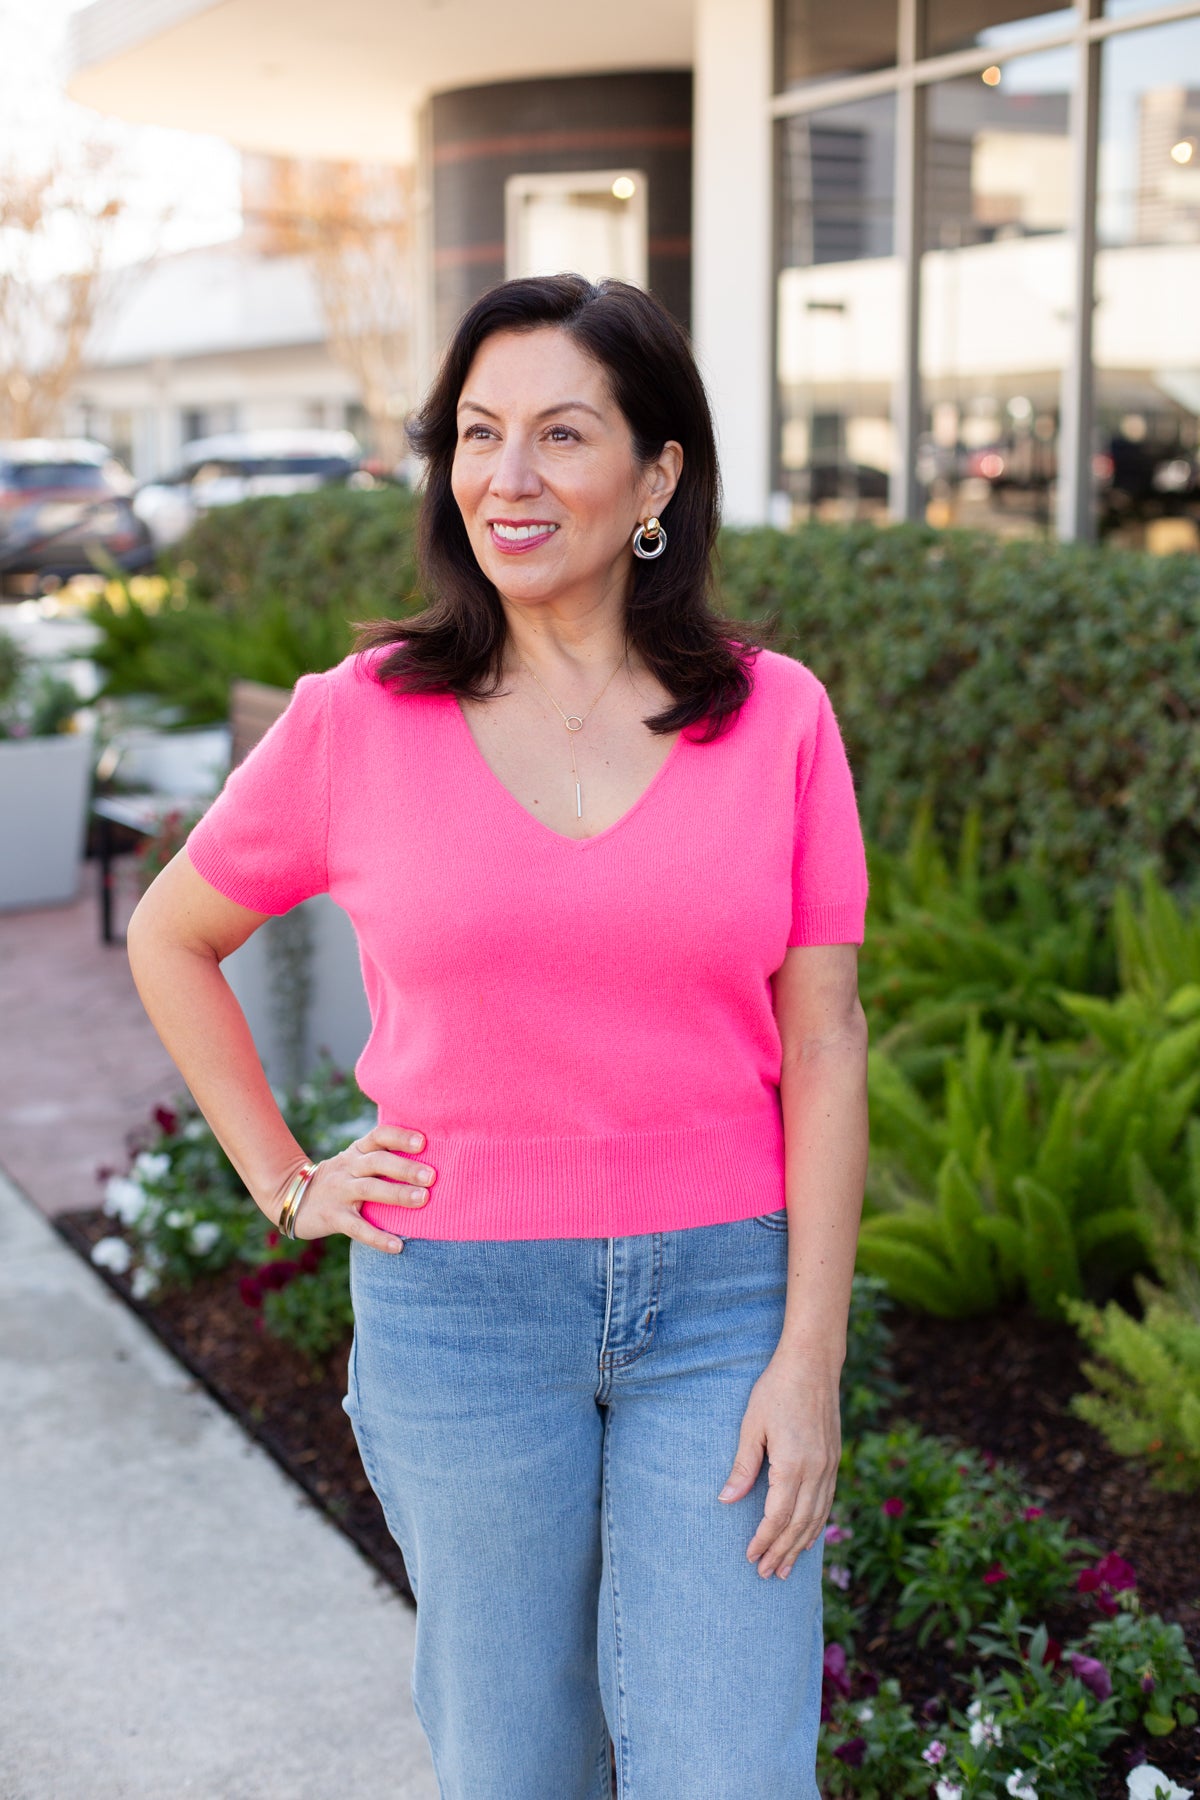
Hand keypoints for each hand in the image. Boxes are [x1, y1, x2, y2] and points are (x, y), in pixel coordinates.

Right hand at [273, 1125, 435, 1252]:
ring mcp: (339, 1192)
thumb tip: (429, 1159)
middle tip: (431, 1176)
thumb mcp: (355, 1161)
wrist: (292, 1197)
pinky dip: (378, 1237)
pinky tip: (398, 1246)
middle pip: (377, 1162)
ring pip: (369, 1190)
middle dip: (405, 1168)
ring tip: (422, 1199)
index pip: (379, 1136)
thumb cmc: (340, 1179)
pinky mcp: (333, 1217)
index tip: (423, 1142)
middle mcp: (348, 1168)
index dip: (400, 1137)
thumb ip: (382, 1158)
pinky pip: (357, 1228)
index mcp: (357, 1151)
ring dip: (396, 1194)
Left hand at [718, 1346, 841, 1578]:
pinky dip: (817, 1526)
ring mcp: (829, 1466)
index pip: (777, 1516)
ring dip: (800, 1545)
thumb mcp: (752, 1425)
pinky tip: (808, 1538)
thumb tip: (726, 1501)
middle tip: (766, 1574)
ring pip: (816, 1518)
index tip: (750, 1556)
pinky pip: (827, 1503)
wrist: (813, 1365)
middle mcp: (816, 1471)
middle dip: (781, 1552)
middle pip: (799, 1524)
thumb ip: (743, 1466)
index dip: (763, 1540)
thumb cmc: (776, 1390)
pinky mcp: (834, 1460)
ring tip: (786, 1568)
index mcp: (793, 1465)